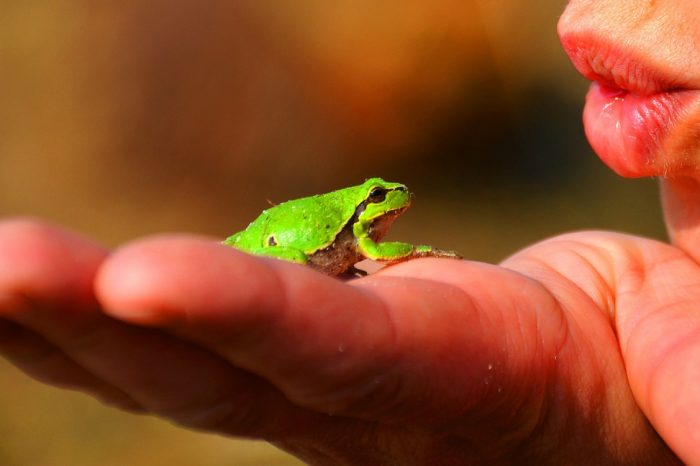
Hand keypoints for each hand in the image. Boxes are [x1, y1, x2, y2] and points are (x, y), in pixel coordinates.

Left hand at [0, 218, 694, 464]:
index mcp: (458, 387)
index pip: (338, 356)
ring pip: (177, 365)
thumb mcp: (683, 363)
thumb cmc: (645, 362)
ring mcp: (319, 387)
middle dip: (98, 322)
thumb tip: (695, 411)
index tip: (140, 276)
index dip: (249, 320)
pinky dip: (108, 315)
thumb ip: (690, 374)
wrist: (596, 378)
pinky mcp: (304, 358)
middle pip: (213, 376)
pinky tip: (50, 285)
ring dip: (73, 319)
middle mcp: (364, 405)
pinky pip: (190, 339)